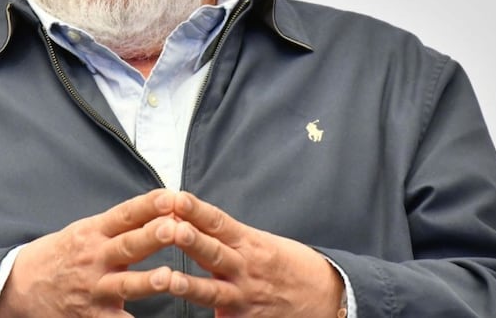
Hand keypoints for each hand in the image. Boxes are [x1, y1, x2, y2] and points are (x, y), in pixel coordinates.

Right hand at [0, 189, 181, 316]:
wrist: (21, 284)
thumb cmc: (63, 253)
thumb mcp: (85, 230)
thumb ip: (120, 224)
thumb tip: (161, 205)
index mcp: (95, 232)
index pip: (126, 214)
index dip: (148, 205)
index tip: (172, 197)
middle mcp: (95, 257)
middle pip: (128, 245)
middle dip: (151, 237)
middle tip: (174, 228)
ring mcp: (94, 288)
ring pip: (125, 284)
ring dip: (147, 281)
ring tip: (169, 278)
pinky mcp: (92, 315)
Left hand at [159, 192, 344, 317]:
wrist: (325, 296)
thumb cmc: (287, 265)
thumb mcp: (260, 242)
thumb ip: (225, 238)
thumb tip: (186, 223)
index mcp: (248, 242)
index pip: (218, 222)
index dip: (197, 210)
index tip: (177, 198)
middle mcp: (244, 268)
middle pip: (213, 252)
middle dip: (192, 242)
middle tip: (172, 229)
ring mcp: (243, 297)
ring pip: (213, 291)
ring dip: (190, 286)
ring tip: (170, 279)